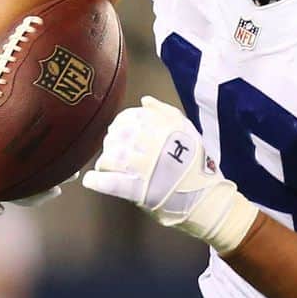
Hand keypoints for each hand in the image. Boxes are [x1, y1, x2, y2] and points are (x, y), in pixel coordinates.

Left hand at [82, 96, 258, 253]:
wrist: (204, 197)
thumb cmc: (195, 163)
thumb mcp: (187, 130)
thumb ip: (165, 112)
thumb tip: (144, 101)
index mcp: (163, 127)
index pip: (129, 118)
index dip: (120, 125)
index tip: (121, 133)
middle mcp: (153, 144)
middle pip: (117, 137)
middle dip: (111, 142)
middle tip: (114, 151)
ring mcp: (144, 168)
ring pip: (110, 157)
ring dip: (104, 161)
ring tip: (106, 167)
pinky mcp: (138, 190)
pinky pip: (109, 183)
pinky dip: (96, 181)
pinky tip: (92, 180)